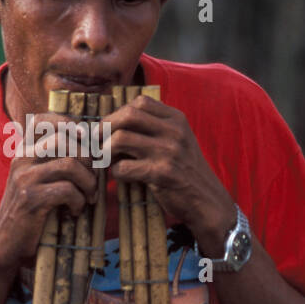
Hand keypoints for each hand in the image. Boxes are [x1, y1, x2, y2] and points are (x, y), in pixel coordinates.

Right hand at [0, 111, 98, 271]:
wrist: (5, 244)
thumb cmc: (30, 211)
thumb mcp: (37, 180)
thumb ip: (52, 161)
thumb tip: (89, 144)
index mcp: (24, 152)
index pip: (43, 120)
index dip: (69, 124)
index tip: (85, 143)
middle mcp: (22, 160)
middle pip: (65, 139)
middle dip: (88, 160)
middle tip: (94, 181)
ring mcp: (24, 178)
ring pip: (69, 164)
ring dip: (88, 182)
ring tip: (88, 197)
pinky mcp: (30, 199)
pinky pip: (67, 190)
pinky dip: (78, 201)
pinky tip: (74, 212)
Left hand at [102, 95, 233, 252]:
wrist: (207, 201)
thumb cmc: (185, 171)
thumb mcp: (177, 142)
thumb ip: (153, 129)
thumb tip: (112, 123)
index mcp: (177, 119)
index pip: (140, 102)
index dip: (118, 113)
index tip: (108, 127)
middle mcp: (174, 131)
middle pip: (127, 115)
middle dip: (105, 127)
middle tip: (97, 142)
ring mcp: (169, 151)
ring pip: (120, 139)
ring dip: (106, 151)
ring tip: (107, 160)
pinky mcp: (162, 174)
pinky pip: (123, 167)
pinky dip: (115, 173)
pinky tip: (122, 177)